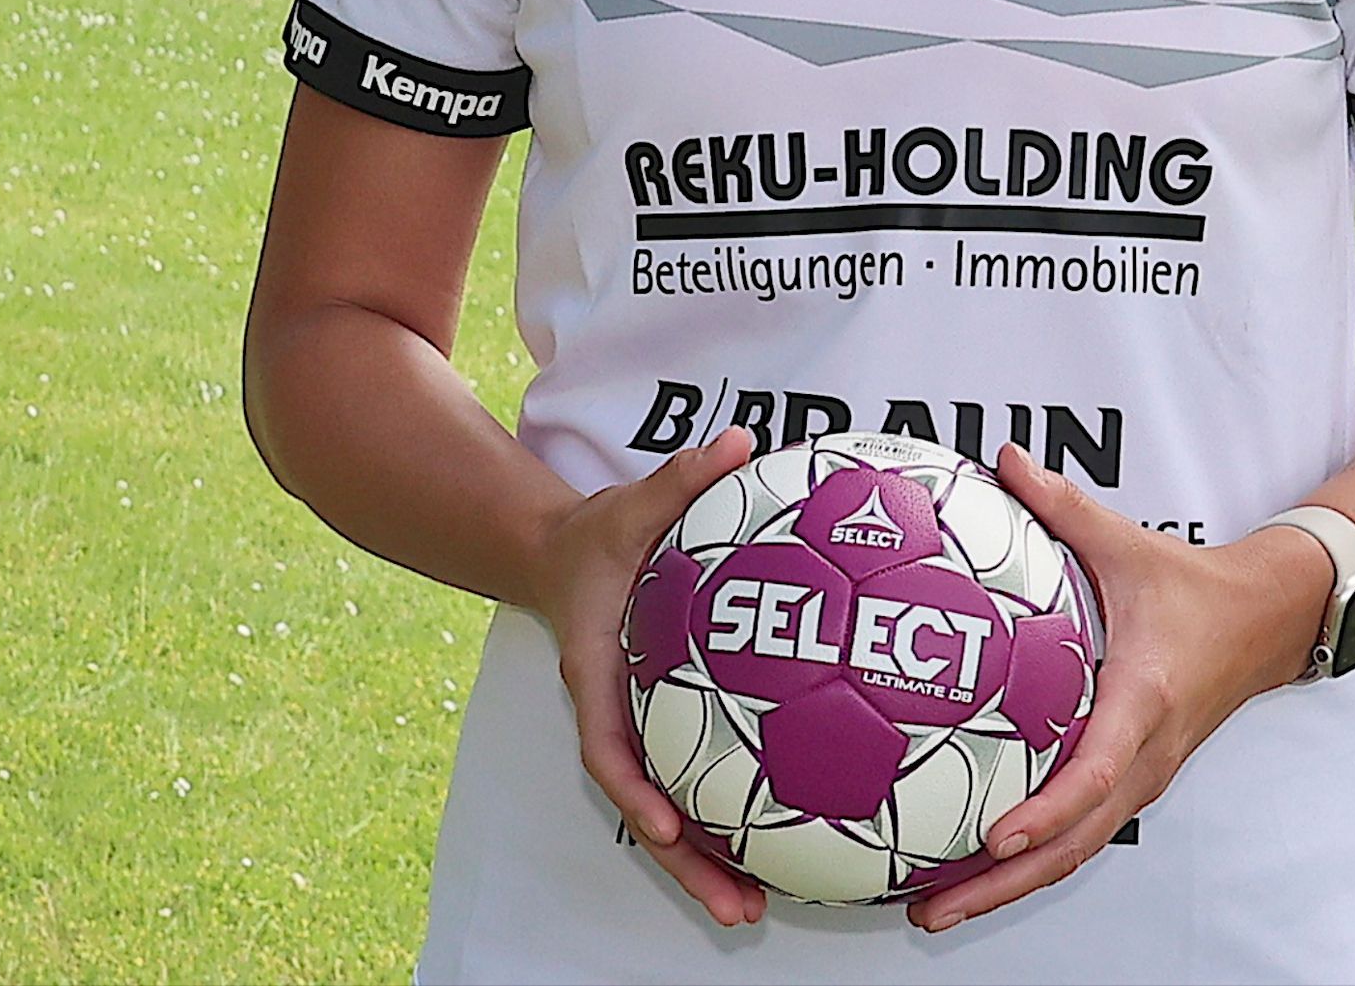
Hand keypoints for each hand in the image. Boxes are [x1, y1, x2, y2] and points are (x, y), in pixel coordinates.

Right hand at [525, 424, 766, 930]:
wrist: (571, 554)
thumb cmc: (605, 533)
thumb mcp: (632, 503)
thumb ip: (682, 476)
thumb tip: (737, 442)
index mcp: (599, 676)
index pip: (608, 747)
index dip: (634, 791)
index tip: (663, 826)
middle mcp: (619, 718)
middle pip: (646, 807)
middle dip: (686, 866)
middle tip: (740, 908)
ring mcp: (644, 731)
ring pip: (672, 812)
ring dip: (708, 865)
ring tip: (761, 911)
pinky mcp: (670, 731)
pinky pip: (698, 783)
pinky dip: (727, 820)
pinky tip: (783, 843)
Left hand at [909, 444, 1334, 933]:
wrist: (1263, 623)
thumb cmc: (1189, 586)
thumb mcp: (1125, 542)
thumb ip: (1060, 504)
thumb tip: (1002, 459)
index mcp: (1141, 702)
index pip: (1095, 773)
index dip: (1046, 810)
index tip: (997, 834)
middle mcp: (1142, 758)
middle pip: (1073, 843)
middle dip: (1003, 883)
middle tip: (931, 907)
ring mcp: (1140, 781)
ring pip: (1074, 852)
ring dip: (1010, 886)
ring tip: (936, 908)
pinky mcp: (1133, 784)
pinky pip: (1078, 834)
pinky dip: (1029, 859)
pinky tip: (973, 864)